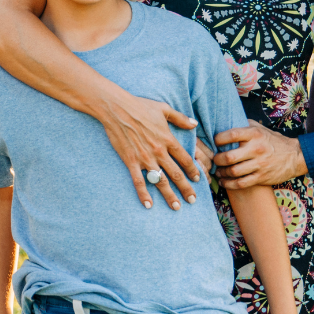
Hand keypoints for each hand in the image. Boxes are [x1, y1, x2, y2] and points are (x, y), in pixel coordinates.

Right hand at [97, 90, 201, 211]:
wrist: (116, 108)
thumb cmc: (139, 106)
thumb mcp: (163, 108)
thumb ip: (180, 118)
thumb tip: (194, 124)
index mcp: (168, 139)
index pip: (186, 160)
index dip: (193, 171)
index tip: (198, 179)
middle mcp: (159, 152)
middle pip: (177, 175)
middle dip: (186, 189)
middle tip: (193, 200)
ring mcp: (145, 158)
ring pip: (161, 181)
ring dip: (170, 195)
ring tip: (177, 207)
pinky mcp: (130, 161)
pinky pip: (139, 181)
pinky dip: (144, 194)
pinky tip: (149, 205)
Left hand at [215, 122, 307, 187]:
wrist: (295, 156)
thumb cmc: (273, 141)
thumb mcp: (260, 129)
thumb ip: (244, 125)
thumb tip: (225, 121)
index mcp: (254, 134)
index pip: (231, 135)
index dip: (218, 139)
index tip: (214, 142)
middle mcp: (256, 149)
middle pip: (229, 157)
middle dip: (216, 160)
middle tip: (214, 160)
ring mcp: (259, 164)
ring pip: (233, 171)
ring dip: (221, 173)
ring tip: (218, 171)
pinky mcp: (262, 177)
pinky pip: (241, 183)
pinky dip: (229, 184)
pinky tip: (224, 182)